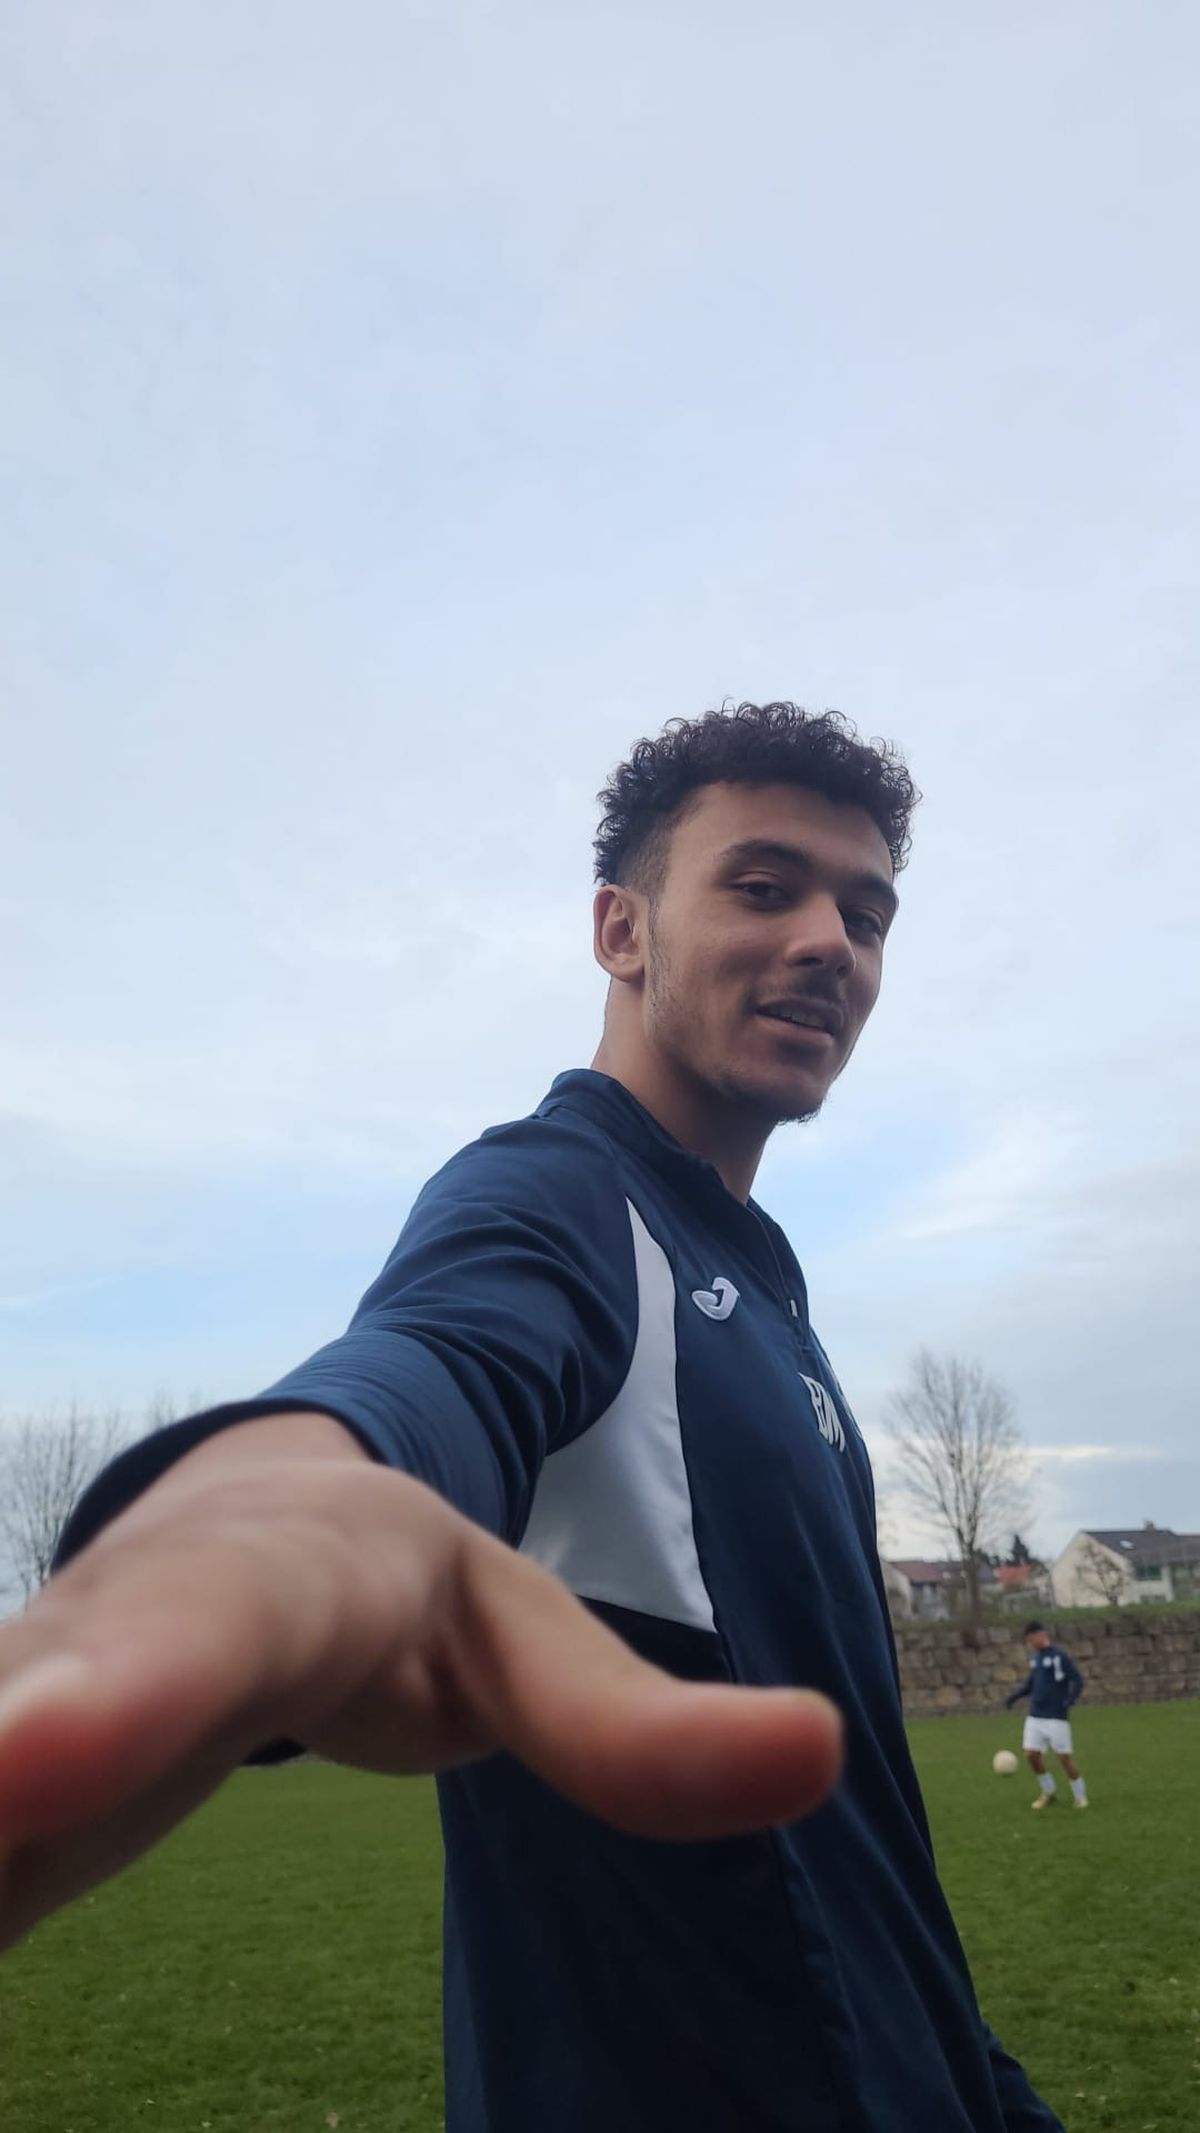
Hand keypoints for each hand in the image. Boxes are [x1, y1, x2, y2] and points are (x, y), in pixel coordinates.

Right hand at [0, 1413, 841, 1952]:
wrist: (264, 1519)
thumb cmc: (400, 1587)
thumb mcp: (526, 1648)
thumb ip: (648, 1729)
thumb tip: (823, 1754)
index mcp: (270, 1595)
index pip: (190, 1648)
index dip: (97, 1701)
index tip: (29, 1760)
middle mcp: (114, 1640)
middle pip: (16, 1691)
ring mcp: (32, 1692)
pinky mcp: (5, 1757)